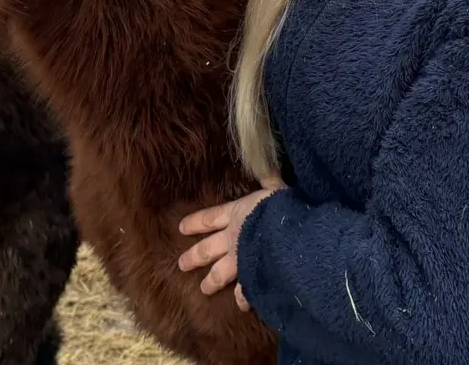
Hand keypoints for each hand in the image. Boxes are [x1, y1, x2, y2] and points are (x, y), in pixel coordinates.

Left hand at [178, 175, 284, 307]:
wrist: (286, 235)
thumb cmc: (279, 208)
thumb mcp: (275, 189)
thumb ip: (270, 180)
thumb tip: (267, 164)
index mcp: (235, 213)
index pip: (209, 218)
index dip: (195, 223)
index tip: (181, 228)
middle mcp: (232, 238)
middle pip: (207, 249)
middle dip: (194, 257)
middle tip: (181, 265)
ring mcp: (240, 260)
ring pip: (219, 273)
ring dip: (211, 281)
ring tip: (204, 289)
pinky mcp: (251, 276)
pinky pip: (244, 290)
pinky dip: (243, 297)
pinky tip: (242, 304)